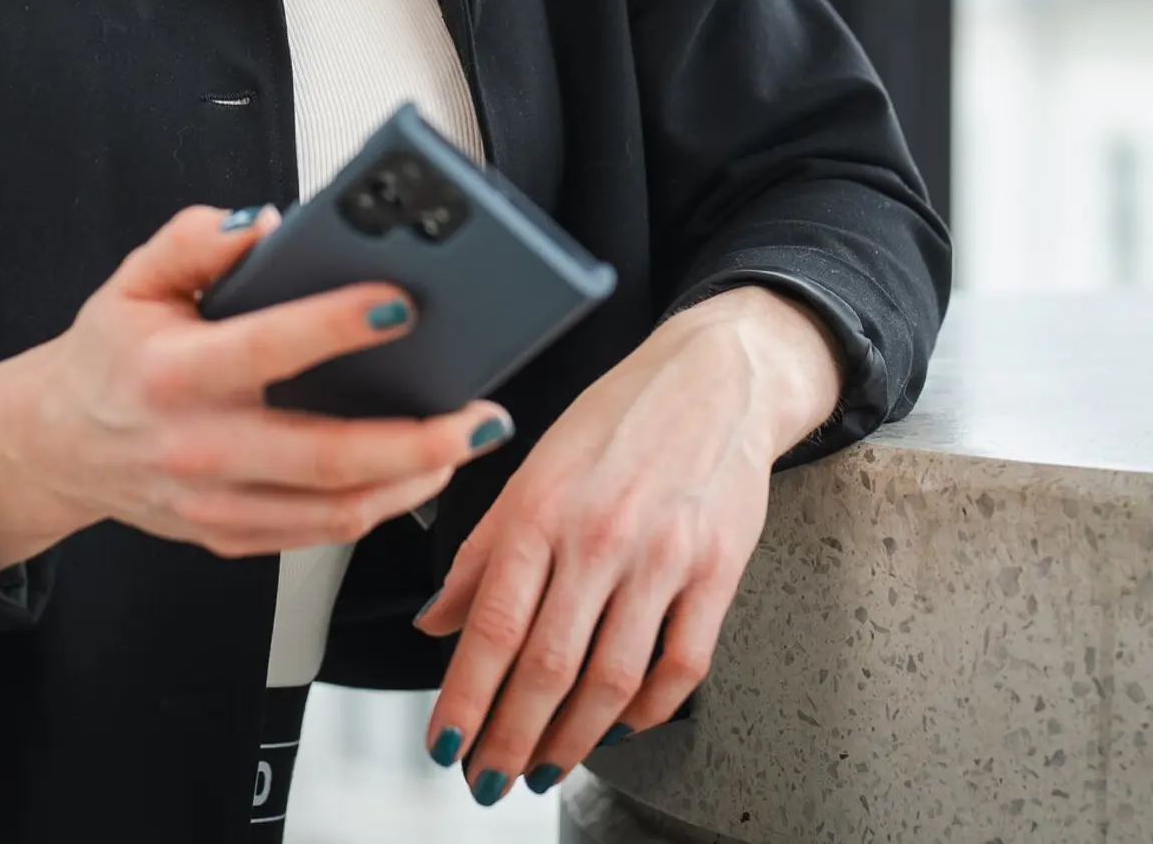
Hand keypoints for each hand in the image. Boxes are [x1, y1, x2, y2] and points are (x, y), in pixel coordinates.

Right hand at [0, 204, 512, 572]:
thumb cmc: (109, 354)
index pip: (269, 348)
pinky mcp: (228, 537)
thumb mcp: (134, 279)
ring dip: (414, 481)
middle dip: (418, 439)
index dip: (338, 326)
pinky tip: (415, 472)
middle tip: (479, 412)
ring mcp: (214, 504)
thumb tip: (266, 222)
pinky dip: (377, 508)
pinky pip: (316, 534)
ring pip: (334, 511)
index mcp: (174, 373)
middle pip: (326, 457)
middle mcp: (198, 448)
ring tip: (466, 442)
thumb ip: (194, 240)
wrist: (56, 444)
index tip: (402, 303)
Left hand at [414, 285, 843, 802]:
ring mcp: (662, 557)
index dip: (465, 695)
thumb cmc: (617, 418)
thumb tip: (434, 619)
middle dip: (511, 736)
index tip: (445, 743)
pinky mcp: (718, 571)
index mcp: (541, 506)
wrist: (714, 376)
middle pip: (548, 665)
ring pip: (611, 679)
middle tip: (488, 777)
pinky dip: (648, 710)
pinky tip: (621, 725)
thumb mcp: (533, 467)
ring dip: (573, 739)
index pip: (492, 622)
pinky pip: (682, 665)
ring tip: (544, 767)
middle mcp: (598, 534)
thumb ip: (483, 548)